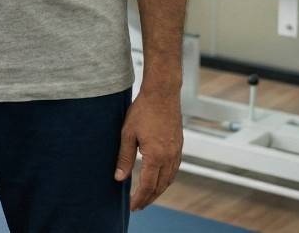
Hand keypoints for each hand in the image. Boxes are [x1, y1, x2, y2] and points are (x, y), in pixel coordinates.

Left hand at [115, 88, 182, 209]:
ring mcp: (176, 152)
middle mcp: (169, 157)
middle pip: (159, 187)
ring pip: (169, 180)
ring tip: (147, 196)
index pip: (147, 185)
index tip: (132, 206)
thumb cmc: (143, 110)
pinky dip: (166, 179)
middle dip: (148, 198)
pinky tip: (159, 179)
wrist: (162, 93)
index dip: (139, 198)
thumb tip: (119, 178)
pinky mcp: (179, 146)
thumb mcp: (128, 134)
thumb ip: (124, 157)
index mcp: (156, 156)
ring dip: (158, 191)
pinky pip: (174, 170)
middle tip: (138, 206)